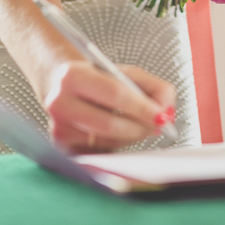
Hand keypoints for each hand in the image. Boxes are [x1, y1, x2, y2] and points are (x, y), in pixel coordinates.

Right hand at [43, 62, 176, 152]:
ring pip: (106, 140)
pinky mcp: (62, 147)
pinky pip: (99, 152)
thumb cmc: (98, 78)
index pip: (114, 93)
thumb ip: (152, 87)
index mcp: (73, 75)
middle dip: (139, 127)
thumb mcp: (125, 73)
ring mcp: (59, 127)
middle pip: (109, 123)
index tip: (161, 116)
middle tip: (158, 126)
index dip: (141, 107)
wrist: (63, 85)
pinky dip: (117, 144)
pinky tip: (122, 133)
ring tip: (142, 126)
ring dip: (131, 136)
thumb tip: (166, 110)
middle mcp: (59, 102)